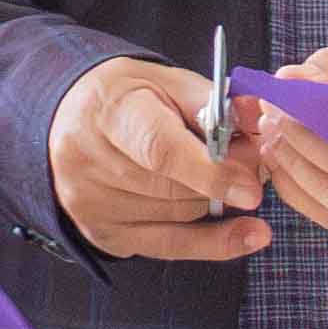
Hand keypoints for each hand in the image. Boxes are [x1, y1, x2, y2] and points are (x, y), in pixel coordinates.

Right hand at [53, 52, 275, 263]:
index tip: (251, 187)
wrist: (69, 120)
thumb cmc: (127, 99)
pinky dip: (215, 241)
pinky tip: (248, 234)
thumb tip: (258, 121)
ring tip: (222, 173)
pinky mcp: (102, 233)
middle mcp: (90, 162)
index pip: (161, 151)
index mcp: (109, 113)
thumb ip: (213, 104)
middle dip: (225, 180)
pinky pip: (172, 247)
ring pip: (182, 216)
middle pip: (176, 189)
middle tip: (250, 159)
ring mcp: (92, 204)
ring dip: (216, 199)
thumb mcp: (167, 81)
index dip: (211, 172)